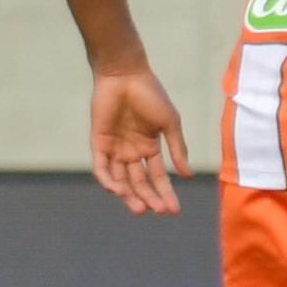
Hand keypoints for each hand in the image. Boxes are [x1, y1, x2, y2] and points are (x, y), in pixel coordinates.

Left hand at [88, 67, 188, 214]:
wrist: (126, 75)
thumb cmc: (151, 95)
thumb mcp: (170, 124)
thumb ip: (177, 149)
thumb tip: (188, 175)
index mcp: (150, 147)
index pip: (158, 176)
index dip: (166, 193)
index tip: (175, 210)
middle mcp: (132, 151)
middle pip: (139, 182)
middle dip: (148, 198)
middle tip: (158, 212)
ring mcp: (115, 149)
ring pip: (121, 180)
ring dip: (129, 195)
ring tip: (140, 208)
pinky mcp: (99, 143)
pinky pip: (102, 167)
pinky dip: (109, 180)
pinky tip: (118, 190)